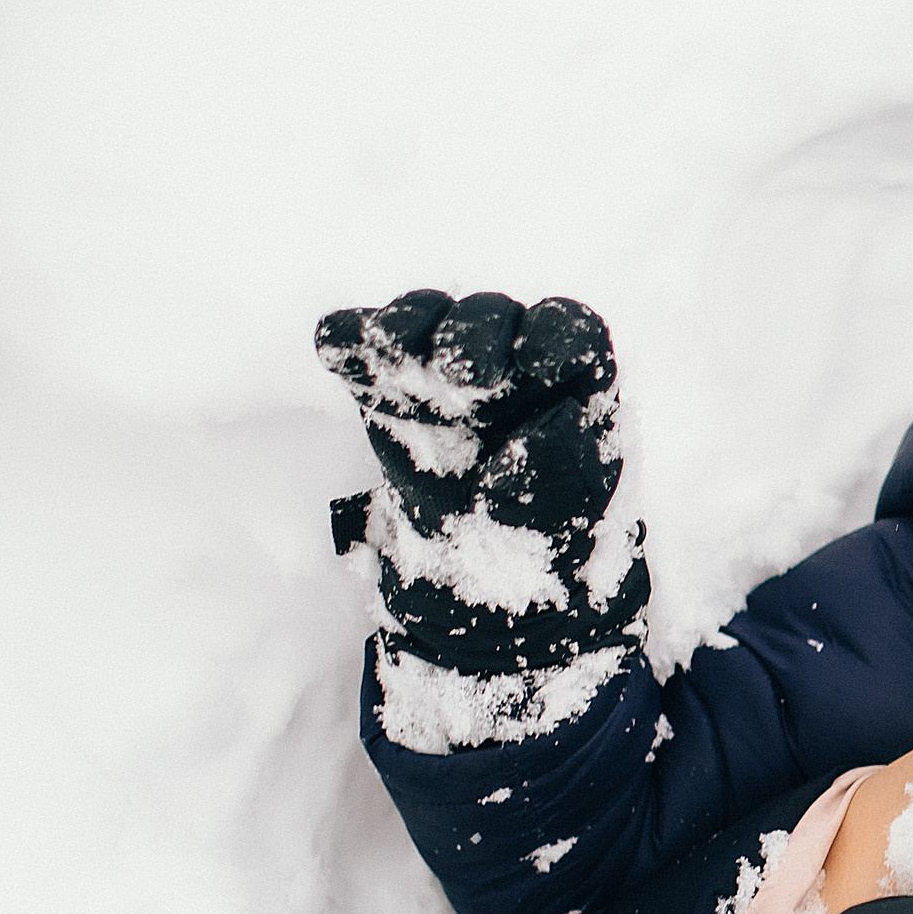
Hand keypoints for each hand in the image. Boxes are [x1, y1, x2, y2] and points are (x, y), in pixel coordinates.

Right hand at [315, 289, 645, 674]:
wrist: (492, 594)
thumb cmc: (550, 543)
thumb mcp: (570, 512)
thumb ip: (564, 461)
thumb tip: (555, 415)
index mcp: (572, 379)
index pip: (567, 331)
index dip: (553, 336)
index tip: (540, 365)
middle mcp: (509, 358)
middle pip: (489, 319)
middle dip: (474, 336)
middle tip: (463, 373)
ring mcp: (441, 370)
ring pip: (423, 319)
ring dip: (406, 328)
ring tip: (395, 353)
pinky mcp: (385, 389)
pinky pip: (359, 346)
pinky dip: (346, 341)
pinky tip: (340, 353)